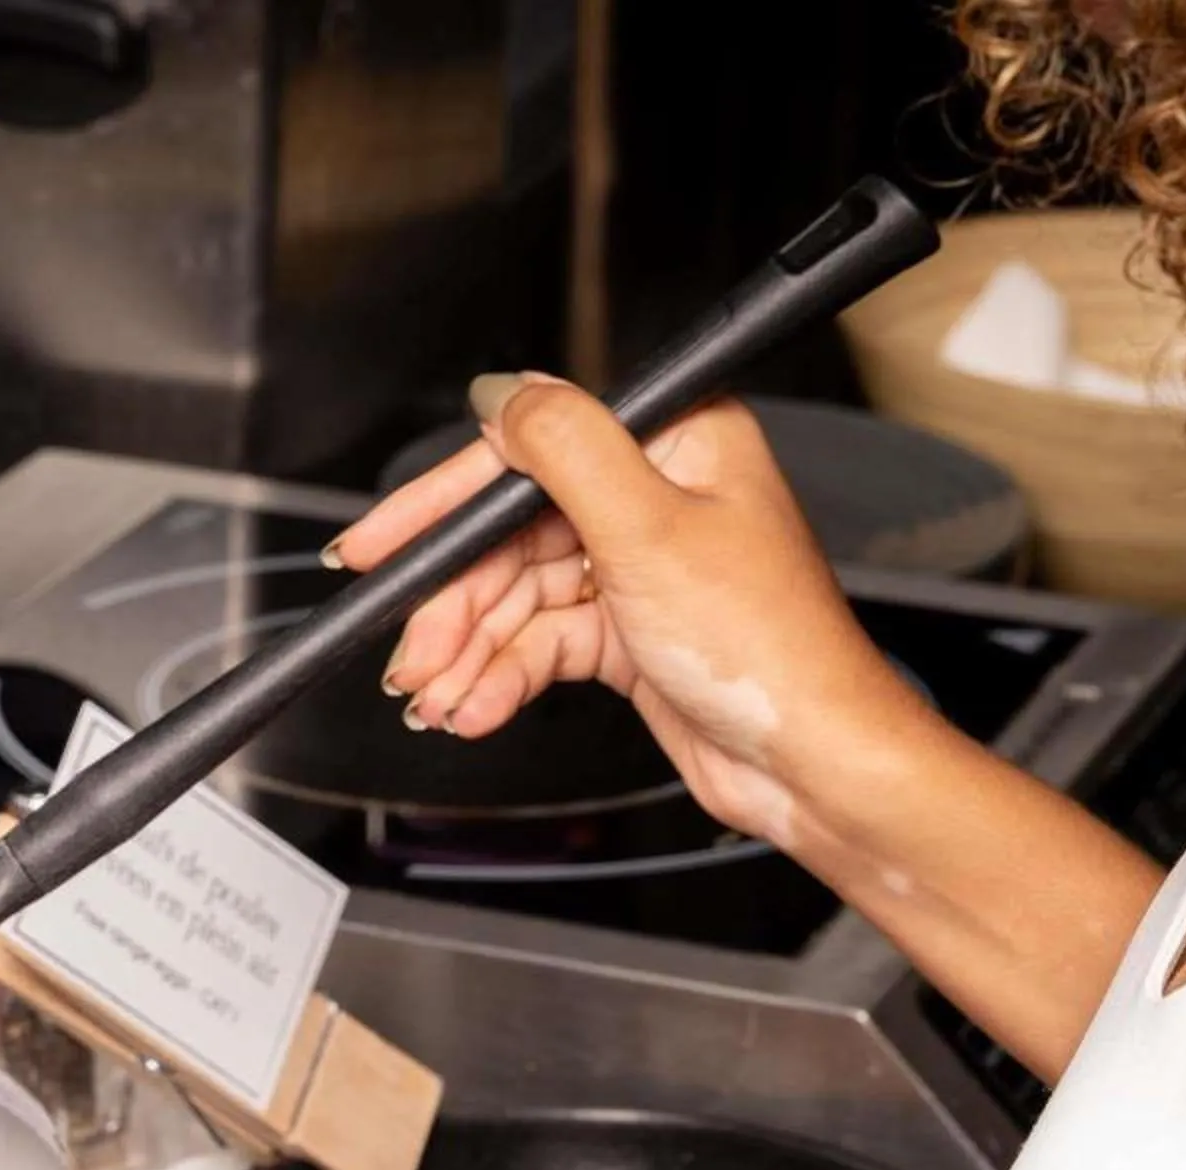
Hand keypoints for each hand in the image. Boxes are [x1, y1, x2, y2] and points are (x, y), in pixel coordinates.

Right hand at [325, 376, 932, 854]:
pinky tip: (477, 707)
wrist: (810, 761)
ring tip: (440, 699)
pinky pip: (540, 642)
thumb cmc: (769, 649)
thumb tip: (502, 392)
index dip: (440, 506)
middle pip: (510, 536)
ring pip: (516, 596)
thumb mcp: (650, 530)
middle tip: (410, 655)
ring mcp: (639, 563)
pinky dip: (502, 676)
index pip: (525, 455)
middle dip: (452, 605)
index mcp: (674, 441)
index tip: (375, 544)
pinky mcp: (629, 626)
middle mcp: (655, 493)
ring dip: (469, 652)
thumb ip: (566, 449)